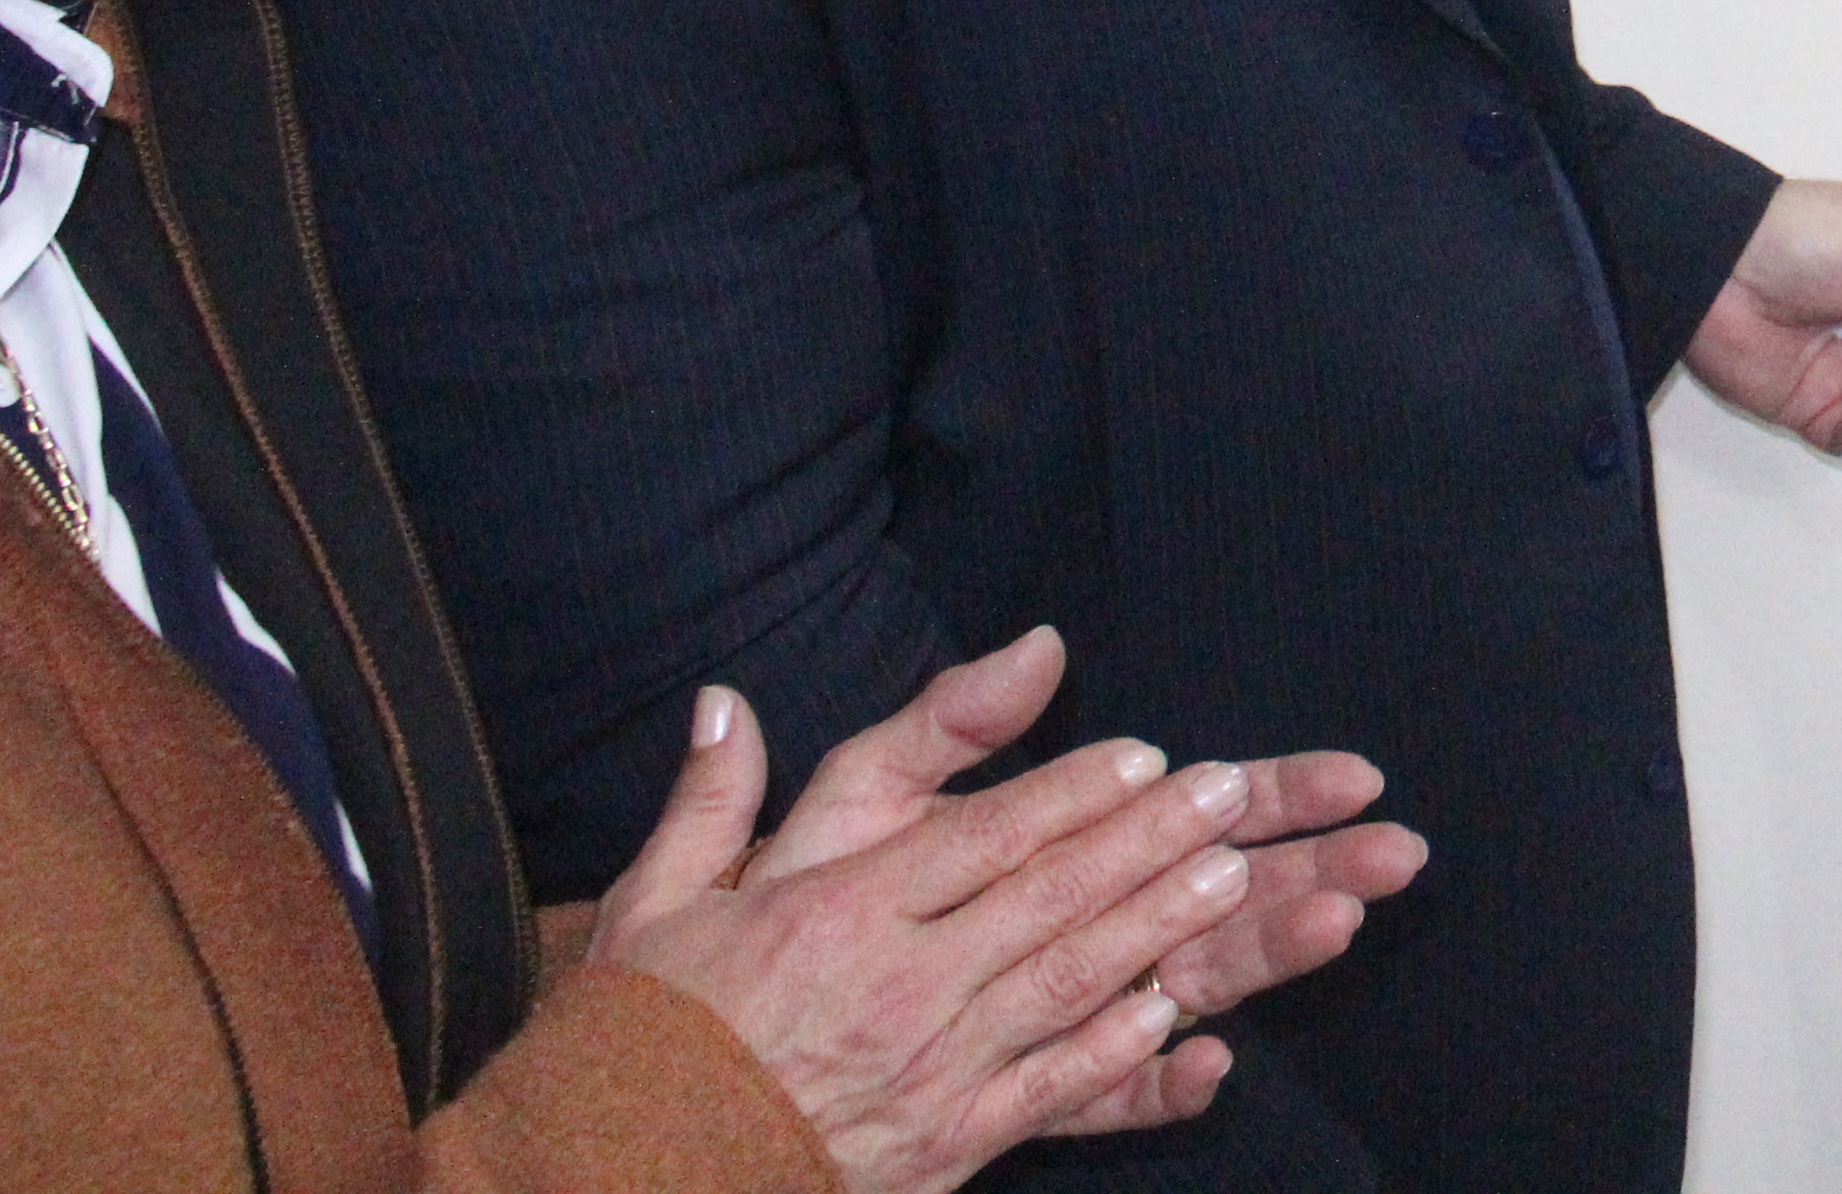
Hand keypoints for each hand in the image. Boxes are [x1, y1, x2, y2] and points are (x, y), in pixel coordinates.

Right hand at [594, 640, 1317, 1193]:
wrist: (610, 1184)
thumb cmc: (638, 1040)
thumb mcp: (656, 903)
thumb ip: (711, 798)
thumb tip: (727, 697)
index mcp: (834, 915)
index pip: (979, 837)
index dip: (1071, 791)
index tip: (1144, 755)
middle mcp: (897, 987)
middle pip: (1048, 898)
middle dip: (1149, 839)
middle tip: (1230, 794)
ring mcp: (928, 1072)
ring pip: (1067, 985)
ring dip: (1158, 929)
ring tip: (1232, 879)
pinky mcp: (942, 1149)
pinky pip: (1047, 1093)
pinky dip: (1116, 1056)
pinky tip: (1176, 1021)